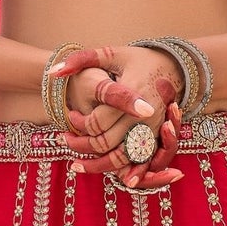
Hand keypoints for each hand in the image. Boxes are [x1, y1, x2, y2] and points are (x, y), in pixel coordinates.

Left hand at [54, 44, 184, 189]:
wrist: (173, 69)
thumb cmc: (138, 60)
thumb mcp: (111, 53)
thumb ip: (81, 59)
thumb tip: (53, 73)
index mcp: (133, 93)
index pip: (99, 120)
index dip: (78, 123)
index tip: (70, 115)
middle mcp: (144, 116)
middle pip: (105, 142)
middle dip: (81, 144)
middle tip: (65, 138)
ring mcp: (151, 130)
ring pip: (119, 159)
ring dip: (95, 165)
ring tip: (75, 165)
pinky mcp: (155, 140)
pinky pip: (134, 163)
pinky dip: (117, 172)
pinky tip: (99, 170)